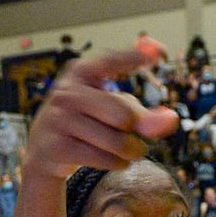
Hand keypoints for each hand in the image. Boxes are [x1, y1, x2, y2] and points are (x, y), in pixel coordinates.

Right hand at [22, 50, 178, 179]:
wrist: (44, 155)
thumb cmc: (86, 126)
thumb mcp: (111, 111)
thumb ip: (144, 113)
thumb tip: (171, 120)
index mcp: (79, 73)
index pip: (110, 61)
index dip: (133, 57)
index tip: (157, 52)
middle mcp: (66, 93)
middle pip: (123, 114)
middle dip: (138, 130)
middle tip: (140, 139)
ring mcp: (59, 121)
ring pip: (117, 141)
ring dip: (132, 152)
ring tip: (130, 152)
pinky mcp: (57, 148)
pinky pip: (104, 159)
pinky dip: (118, 164)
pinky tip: (116, 161)